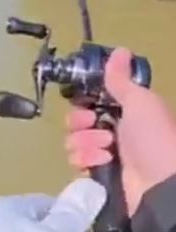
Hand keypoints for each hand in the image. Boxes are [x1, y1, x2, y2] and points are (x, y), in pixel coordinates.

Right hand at [65, 48, 175, 214]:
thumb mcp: (140, 102)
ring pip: (72, 143)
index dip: (82, 104)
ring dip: (87, 145)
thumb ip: (121, 80)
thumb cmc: (153, 137)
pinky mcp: (96, 175)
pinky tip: (103, 163)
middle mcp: (110, 131)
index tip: (88, 106)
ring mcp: (102, 154)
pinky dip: (87, 161)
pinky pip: (76, 162)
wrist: (160, 182)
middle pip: (74, 122)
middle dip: (81, 125)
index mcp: (121, 112)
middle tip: (99, 129)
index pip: (86, 104)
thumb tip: (119, 50)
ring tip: (108, 150)